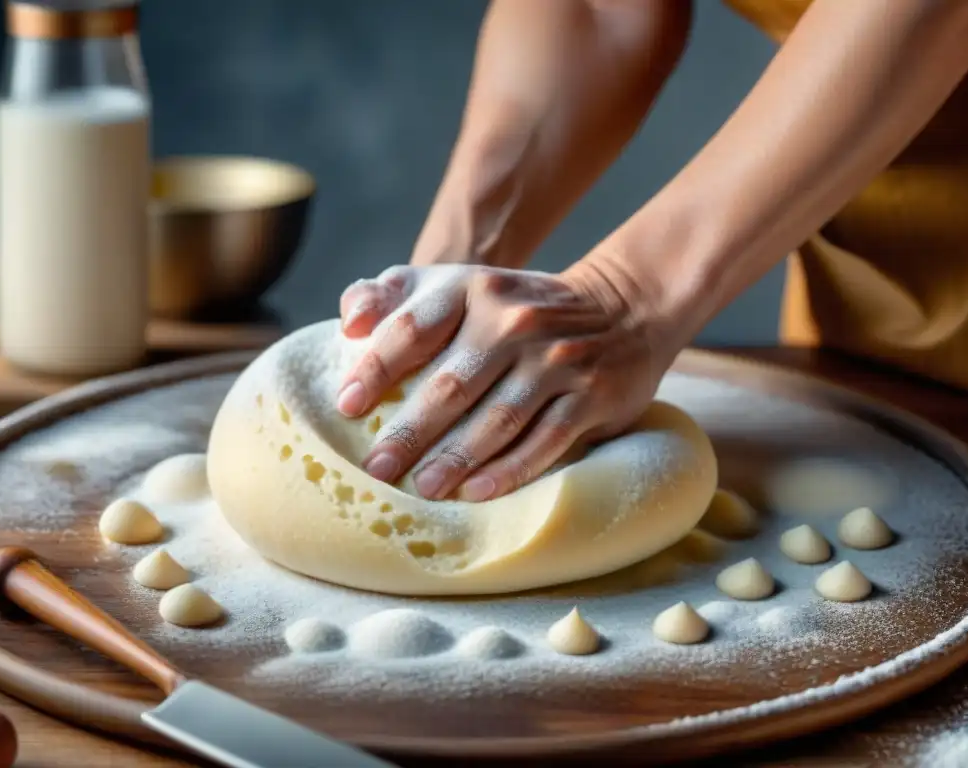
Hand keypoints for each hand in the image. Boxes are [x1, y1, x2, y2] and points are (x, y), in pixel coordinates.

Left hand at [336, 259, 680, 501]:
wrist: (622, 307)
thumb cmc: (515, 306)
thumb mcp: (460, 283)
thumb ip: (397, 297)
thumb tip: (348, 324)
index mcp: (473, 289)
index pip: (413, 328)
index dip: (376, 369)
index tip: (346, 407)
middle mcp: (515, 320)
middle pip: (451, 383)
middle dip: (409, 431)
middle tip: (376, 468)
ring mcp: (556, 359)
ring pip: (497, 418)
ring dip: (456, 458)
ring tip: (422, 489)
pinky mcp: (591, 394)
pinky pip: (545, 439)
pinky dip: (510, 469)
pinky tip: (477, 491)